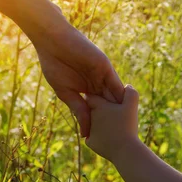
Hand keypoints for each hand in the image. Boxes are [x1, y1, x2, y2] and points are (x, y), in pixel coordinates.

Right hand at [33, 22, 123, 137]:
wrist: (53, 41)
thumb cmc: (54, 64)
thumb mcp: (66, 92)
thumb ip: (78, 110)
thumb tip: (84, 132)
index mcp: (87, 89)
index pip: (98, 109)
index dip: (102, 123)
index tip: (108, 140)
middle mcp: (97, 83)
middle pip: (109, 105)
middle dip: (115, 120)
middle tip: (123, 138)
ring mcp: (102, 75)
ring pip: (115, 96)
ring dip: (121, 111)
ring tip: (129, 129)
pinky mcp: (105, 67)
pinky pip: (115, 84)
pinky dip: (120, 97)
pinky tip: (127, 111)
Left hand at [85, 85, 139, 160]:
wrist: (125, 150)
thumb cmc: (128, 127)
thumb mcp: (132, 106)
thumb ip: (131, 93)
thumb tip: (127, 86)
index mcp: (98, 106)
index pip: (91, 97)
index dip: (98, 98)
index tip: (105, 101)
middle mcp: (90, 117)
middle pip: (90, 110)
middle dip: (96, 110)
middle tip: (107, 112)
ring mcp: (89, 130)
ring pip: (90, 123)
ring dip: (96, 123)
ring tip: (108, 125)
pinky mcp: (90, 143)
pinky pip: (92, 137)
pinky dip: (99, 137)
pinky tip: (106, 138)